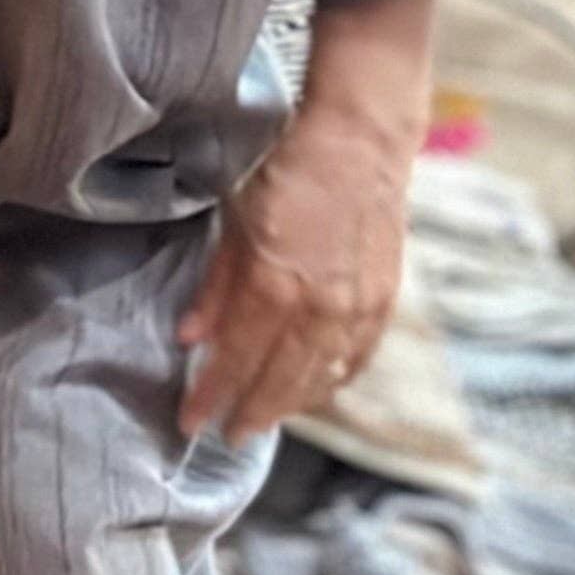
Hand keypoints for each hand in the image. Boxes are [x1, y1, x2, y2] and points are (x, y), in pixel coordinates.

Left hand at [178, 0, 434, 444]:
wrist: (361, 138)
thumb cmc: (285, 167)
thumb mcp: (234, 218)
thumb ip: (216, 284)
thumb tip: (190, 337)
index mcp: (277, 286)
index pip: (236, 359)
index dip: (210, 395)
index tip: (189, 422)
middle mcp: (322, 307)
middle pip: (280, 380)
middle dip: (248, 412)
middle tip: (224, 436)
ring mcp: (359, 307)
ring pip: (321, 376)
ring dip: (289, 403)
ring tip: (262, 419)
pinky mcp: (385, 299)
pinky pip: (357, 358)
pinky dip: (333, 380)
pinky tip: (315, 390)